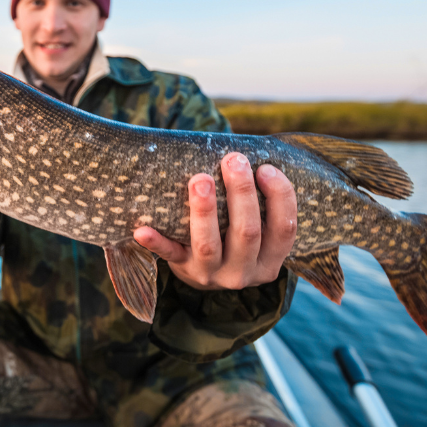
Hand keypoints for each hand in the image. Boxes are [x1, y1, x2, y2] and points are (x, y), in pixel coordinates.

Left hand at [133, 152, 296, 290]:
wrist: (204, 270)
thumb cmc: (233, 232)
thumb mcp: (256, 226)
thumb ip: (257, 198)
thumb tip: (248, 152)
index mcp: (269, 259)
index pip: (284, 229)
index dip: (280, 197)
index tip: (266, 168)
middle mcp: (244, 271)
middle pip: (247, 232)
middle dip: (241, 193)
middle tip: (233, 160)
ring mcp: (212, 274)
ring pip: (208, 245)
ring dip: (204, 211)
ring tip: (199, 180)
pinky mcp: (182, 270)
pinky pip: (168, 255)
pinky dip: (156, 243)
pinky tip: (141, 230)